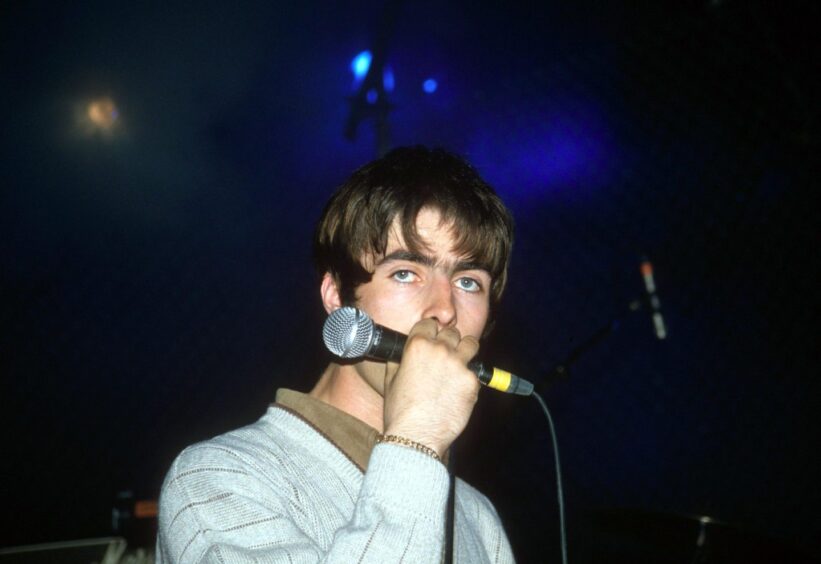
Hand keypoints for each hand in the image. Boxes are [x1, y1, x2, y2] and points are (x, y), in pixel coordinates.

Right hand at [382, 319, 480, 457]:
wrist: (416, 436)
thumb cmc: (400, 411)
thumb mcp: (391, 379)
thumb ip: (399, 359)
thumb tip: (403, 352)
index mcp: (417, 345)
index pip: (429, 323)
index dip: (430, 331)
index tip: (431, 338)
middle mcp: (440, 350)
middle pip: (451, 332)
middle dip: (448, 341)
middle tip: (444, 355)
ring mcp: (459, 365)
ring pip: (471, 344)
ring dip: (466, 350)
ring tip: (460, 362)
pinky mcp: (472, 381)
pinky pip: (475, 372)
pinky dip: (468, 379)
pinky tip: (458, 391)